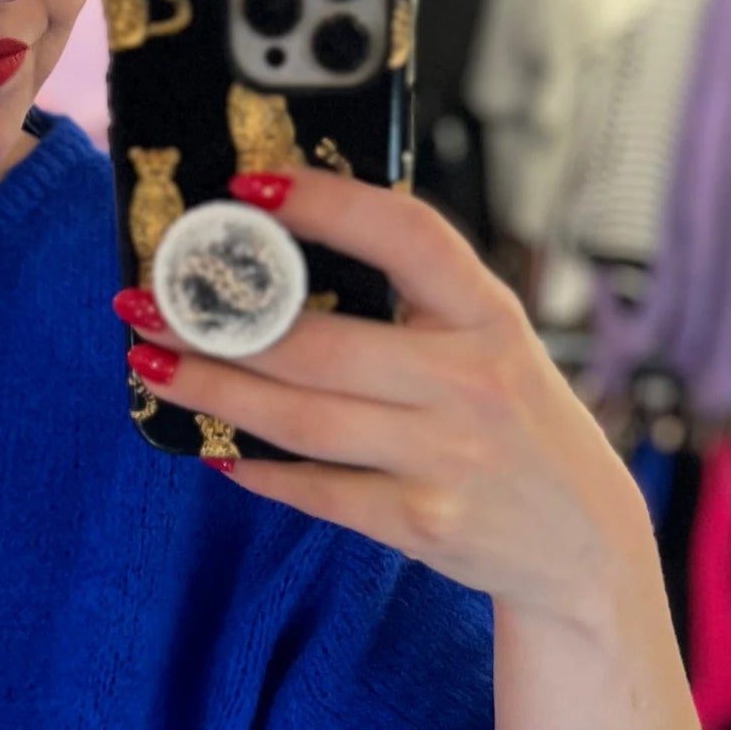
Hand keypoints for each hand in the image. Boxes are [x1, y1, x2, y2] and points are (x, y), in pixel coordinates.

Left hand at [116, 166, 656, 626]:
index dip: (328, 204)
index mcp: (489, 315)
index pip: (407, 236)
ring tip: (154, 367)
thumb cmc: (515, 423)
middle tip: (148, 303)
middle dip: (219, 325)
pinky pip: (317, 491)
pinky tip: (214, 446)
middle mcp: (470, 382)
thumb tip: (291, 253)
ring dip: (214, 391)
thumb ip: (419, 302)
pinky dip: (257, 470)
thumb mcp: (493, 343)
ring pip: (302, 419)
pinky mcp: (422, 523)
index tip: (249, 188)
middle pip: (321, 344)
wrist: (581, 541)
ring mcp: (447, 458)